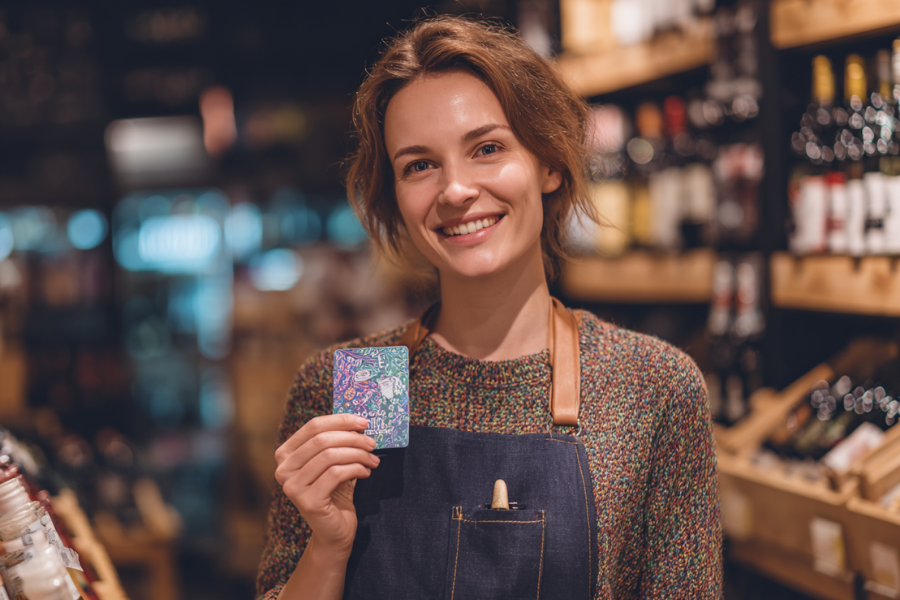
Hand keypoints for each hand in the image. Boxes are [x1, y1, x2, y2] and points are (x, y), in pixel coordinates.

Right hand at [275, 414, 379, 556]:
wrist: (334, 531)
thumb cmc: (335, 493)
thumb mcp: (333, 462)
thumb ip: (337, 442)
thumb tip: (358, 420)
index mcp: (286, 454)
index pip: (313, 426)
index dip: (340, 420)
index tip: (363, 422)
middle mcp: (283, 469)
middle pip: (322, 439)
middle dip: (352, 438)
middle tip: (372, 443)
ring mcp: (292, 486)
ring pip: (329, 456)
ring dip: (357, 454)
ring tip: (373, 459)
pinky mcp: (307, 501)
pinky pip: (335, 474)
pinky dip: (356, 469)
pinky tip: (366, 472)